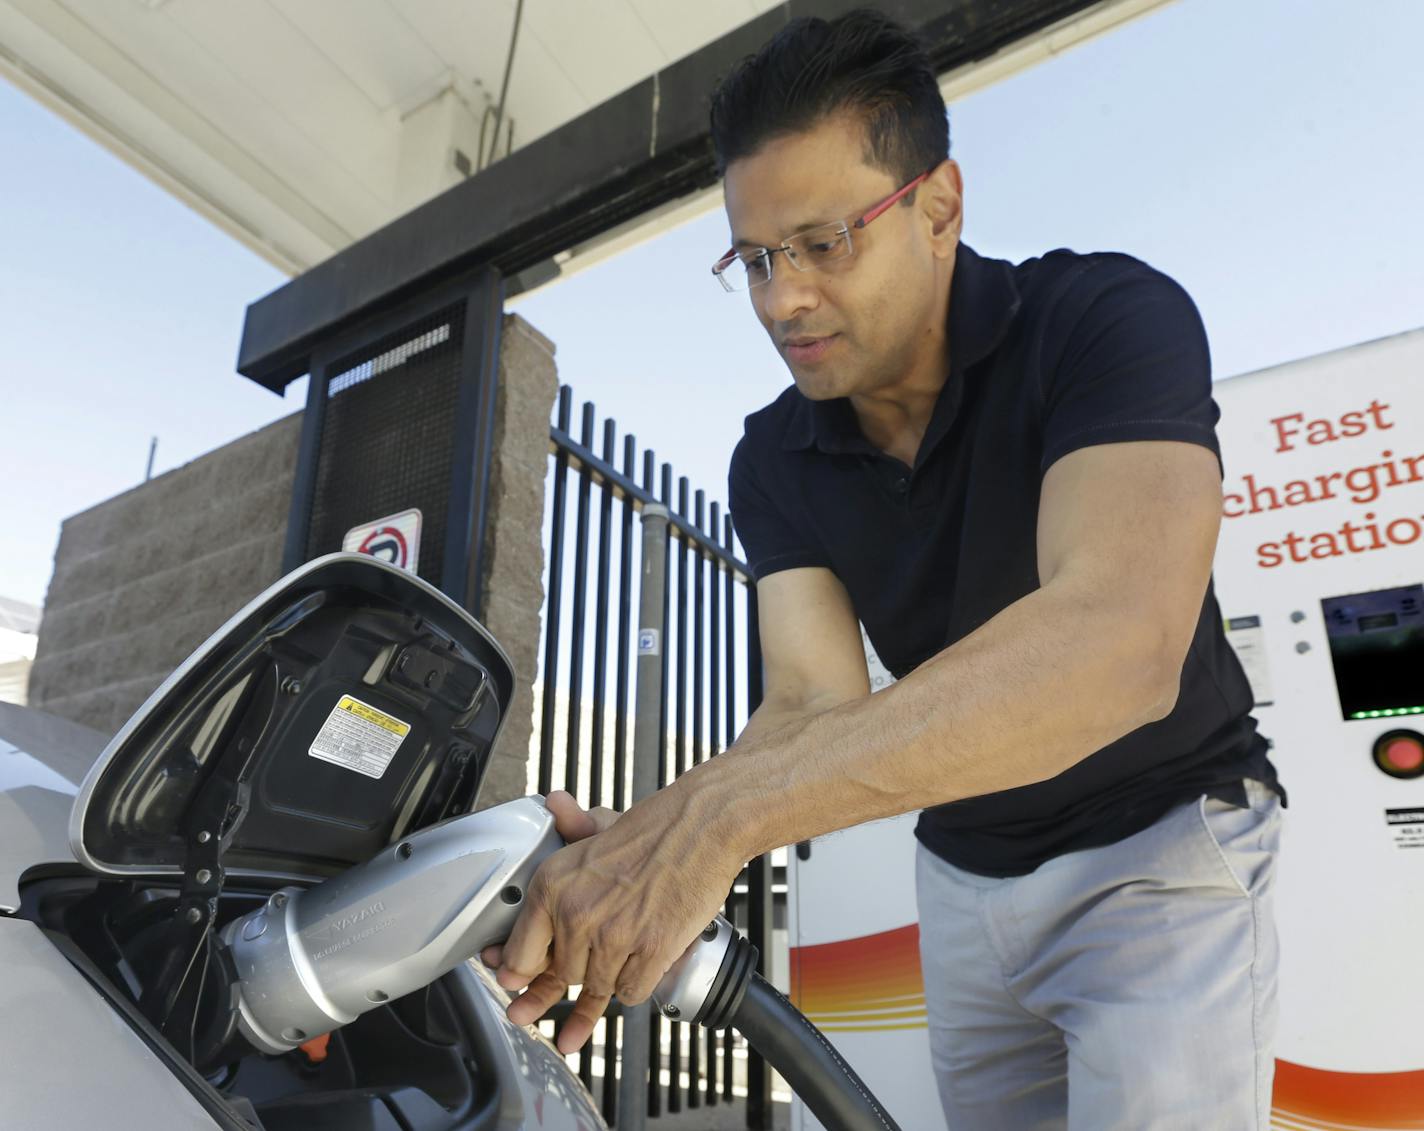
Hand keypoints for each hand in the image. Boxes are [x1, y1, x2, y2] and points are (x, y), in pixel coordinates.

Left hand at [483, 781, 742, 1052]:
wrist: (702, 825)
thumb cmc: (655, 828)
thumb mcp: (597, 827)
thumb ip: (568, 829)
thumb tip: (550, 806)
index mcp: (551, 884)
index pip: (521, 955)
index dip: (521, 978)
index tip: (519, 992)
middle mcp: (575, 914)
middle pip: (563, 976)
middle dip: (578, 973)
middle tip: (596, 960)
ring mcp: (613, 937)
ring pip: (597, 988)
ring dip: (612, 976)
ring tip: (630, 948)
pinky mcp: (650, 952)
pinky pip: (631, 992)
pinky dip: (639, 982)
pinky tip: (647, 958)